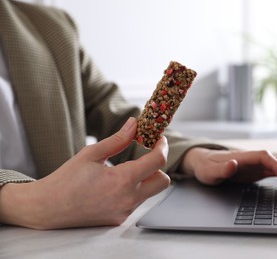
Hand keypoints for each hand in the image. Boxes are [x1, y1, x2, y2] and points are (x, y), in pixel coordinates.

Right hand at [0, 117, 169, 228]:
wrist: (48, 207)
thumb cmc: (66, 179)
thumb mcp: (91, 154)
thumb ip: (118, 139)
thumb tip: (134, 124)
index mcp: (122, 180)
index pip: (157, 162)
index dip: (162, 147)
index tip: (159, 140)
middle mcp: (128, 199)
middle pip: (163, 181)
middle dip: (159, 167)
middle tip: (146, 156)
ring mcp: (124, 212)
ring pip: (149, 192)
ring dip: (145, 179)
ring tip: (124, 171)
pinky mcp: (119, 219)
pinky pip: (135, 202)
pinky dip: (132, 191)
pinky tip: (113, 186)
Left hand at [181, 148, 276, 186]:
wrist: (203, 162)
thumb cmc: (205, 167)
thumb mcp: (209, 171)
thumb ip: (221, 169)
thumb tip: (234, 164)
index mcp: (242, 157)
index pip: (264, 157)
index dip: (276, 165)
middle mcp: (252, 159)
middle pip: (275, 161)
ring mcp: (255, 164)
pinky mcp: (256, 171)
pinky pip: (275, 170)